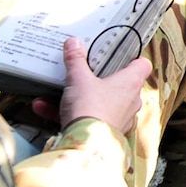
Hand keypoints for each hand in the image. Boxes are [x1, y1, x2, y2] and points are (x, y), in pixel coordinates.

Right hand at [35, 36, 152, 137]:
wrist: (85, 144)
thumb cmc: (90, 107)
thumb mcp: (78, 78)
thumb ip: (76, 60)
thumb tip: (74, 42)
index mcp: (130, 83)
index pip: (142, 66)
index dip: (132, 59)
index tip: (118, 55)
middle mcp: (130, 101)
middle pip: (119, 85)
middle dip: (100, 79)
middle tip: (84, 72)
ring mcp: (120, 118)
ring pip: (99, 103)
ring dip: (78, 98)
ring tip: (55, 92)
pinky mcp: (106, 132)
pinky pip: (87, 118)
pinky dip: (67, 114)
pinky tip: (42, 108)